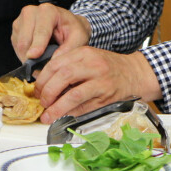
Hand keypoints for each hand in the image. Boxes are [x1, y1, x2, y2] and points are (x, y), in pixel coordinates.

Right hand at [11, 3, 90, 61]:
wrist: (67, 25)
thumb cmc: (73, 30)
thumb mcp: (79, 38)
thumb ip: (69, 49)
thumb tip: (53, 61)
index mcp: (47, 11)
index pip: (40, 31)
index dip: (37, 45)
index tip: (33, 56)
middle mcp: (31, 12)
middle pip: (25, 40)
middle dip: (32, 58)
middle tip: (43, 69)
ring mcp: (21, 20)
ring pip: (19, 46)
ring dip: (28, 58)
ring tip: (42, 60)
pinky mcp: (16, 30)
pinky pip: (16, 48)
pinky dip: (25, 55)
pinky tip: (37, 54)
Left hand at [34, 49, 160, 124]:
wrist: (134, 73)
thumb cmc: (108, 66)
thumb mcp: (88, 57)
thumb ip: (68, 66)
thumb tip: (44, 83)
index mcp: (84, 53)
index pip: (56, 64)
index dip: (43, 79)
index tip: (37, 90)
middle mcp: (93, 65)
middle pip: (63, 77)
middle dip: (48, 92)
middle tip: (41, 101)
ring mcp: (101, 82)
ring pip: (74, 95)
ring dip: (57, 107)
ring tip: (47, 115)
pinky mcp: (106, 97)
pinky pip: (84, 107)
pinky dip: (71, 113)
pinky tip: (62, 116)